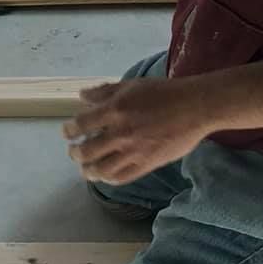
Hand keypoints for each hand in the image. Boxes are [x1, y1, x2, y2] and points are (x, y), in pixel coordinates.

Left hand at [63, 74, 213, 184]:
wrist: (195, 107)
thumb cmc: (164, 92)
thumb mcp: (131, 85)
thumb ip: (104, 91)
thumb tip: (82, 96)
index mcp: (115, 110)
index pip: (81, 124)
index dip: (69, 130)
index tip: (68, 132)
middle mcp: (121, 133)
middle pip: (86, 151)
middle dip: (75, 153)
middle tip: (74, 152)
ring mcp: (134, 151)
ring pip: (101, 169)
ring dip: (88, 170)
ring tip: (86, 169)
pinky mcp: (148, 164)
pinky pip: (122, 177)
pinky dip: (109, 179)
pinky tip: (106, 175)